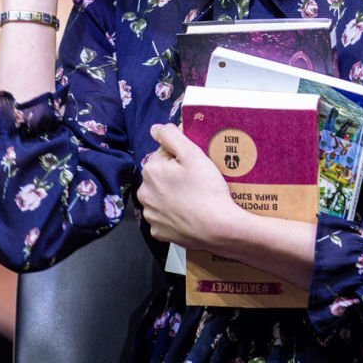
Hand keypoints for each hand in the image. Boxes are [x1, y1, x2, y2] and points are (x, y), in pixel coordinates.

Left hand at [138, 123, 243, 250]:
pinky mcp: (158, 233)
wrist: (218, 228)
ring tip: (194, 199)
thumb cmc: (207, 189)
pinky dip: (173, 216)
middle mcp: (144, 193)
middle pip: (160, 177)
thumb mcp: (193, 154)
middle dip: (174, 176)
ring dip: (172, 195)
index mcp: (150, 171)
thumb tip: (155, 128)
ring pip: (160, 198)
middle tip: (197, 182)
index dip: (181, 158)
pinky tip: (188, 214)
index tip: (195, 167)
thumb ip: (171, 136)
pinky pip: (164, 219)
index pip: (163, 155)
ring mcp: (150, 216)